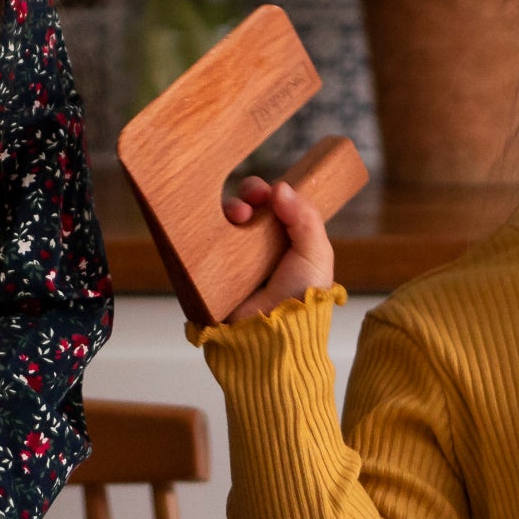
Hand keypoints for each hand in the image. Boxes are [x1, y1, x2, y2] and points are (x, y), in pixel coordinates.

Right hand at [211, 175, 335, 325]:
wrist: (275, 331)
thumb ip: (304, 217)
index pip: (270, 202)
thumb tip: (280, 187)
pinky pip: (203, 242)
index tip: (265, 194)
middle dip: (245, 198)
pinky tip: (210, 229)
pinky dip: (204, 230)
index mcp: (283, 237)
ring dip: (227, 211)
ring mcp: (233, 257)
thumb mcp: (315, 253)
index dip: (265, 192)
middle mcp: (257, 244)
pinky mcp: (213, 269)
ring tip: (235, 218)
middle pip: (244, 206)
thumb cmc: (302, 296)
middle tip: (247, 207)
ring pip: (222, 220)